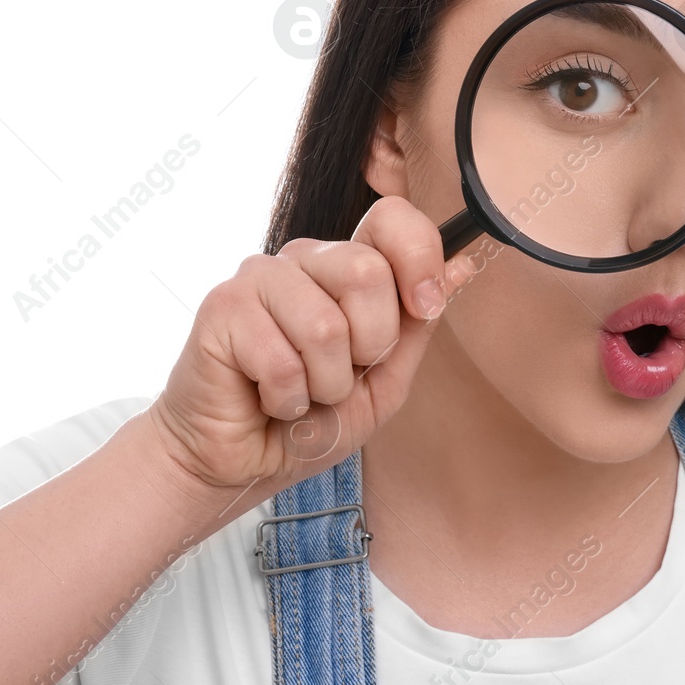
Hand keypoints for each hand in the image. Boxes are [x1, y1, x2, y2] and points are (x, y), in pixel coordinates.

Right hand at [145, 195, 471, 506]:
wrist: (240, 465)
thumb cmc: (307, 421)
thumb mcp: (384, 380)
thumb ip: (416, 326)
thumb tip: (462, 268)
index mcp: (344, 266)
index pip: (391, 219)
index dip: (419, 259)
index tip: (425, 307)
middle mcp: (302, 260)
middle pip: (367, 272)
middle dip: (368, 346)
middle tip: (339, 376)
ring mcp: (258, 278)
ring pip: (325, 325)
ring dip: (323, 385)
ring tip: (299, 393)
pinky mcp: (222, 308)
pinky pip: (281, 360)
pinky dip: (285, 400)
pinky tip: (266, 400)